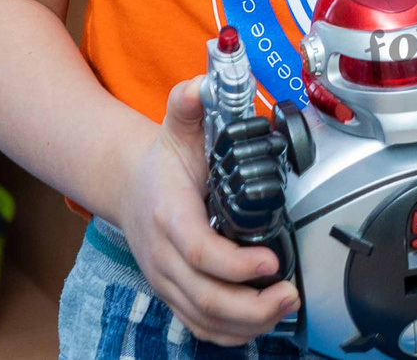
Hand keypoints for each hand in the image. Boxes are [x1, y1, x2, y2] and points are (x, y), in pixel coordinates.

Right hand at [116, 75, 299, 345]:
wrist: (127, 186)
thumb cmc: (161, 162)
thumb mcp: (176, 126)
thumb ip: (188, 103)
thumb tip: (201, 83)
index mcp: (169, 216)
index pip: (200, 251)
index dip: (236, 264)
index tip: (270, 261)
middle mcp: (164, 255)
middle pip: (204, 297)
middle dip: (250, 304)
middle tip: (288, 293)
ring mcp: (167, 279)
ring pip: (202, 318)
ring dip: (247, 322)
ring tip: (284, 306)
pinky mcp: (174, 294)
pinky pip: (198, 326)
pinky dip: (230, 332)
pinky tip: (261, 321)